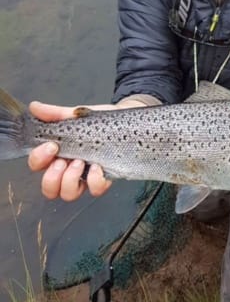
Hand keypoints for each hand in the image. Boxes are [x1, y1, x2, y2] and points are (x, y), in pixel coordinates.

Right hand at [28, 98, 144, 201]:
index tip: (52, 145)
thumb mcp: (75, 115)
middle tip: (63, 160)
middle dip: (52, 176)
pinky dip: (94, 180)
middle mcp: (69, 169)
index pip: (37, 166)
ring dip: (70, 180)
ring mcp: (86, 176)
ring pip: (69, 194)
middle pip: (49, 189)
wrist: (122, 119)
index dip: (39, 159)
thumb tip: (35, 107)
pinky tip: (98, 166)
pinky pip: (95, 190)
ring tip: (80, 162)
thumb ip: (55, 113)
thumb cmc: (98, 120)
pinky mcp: (103, 178)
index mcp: (58, 154)